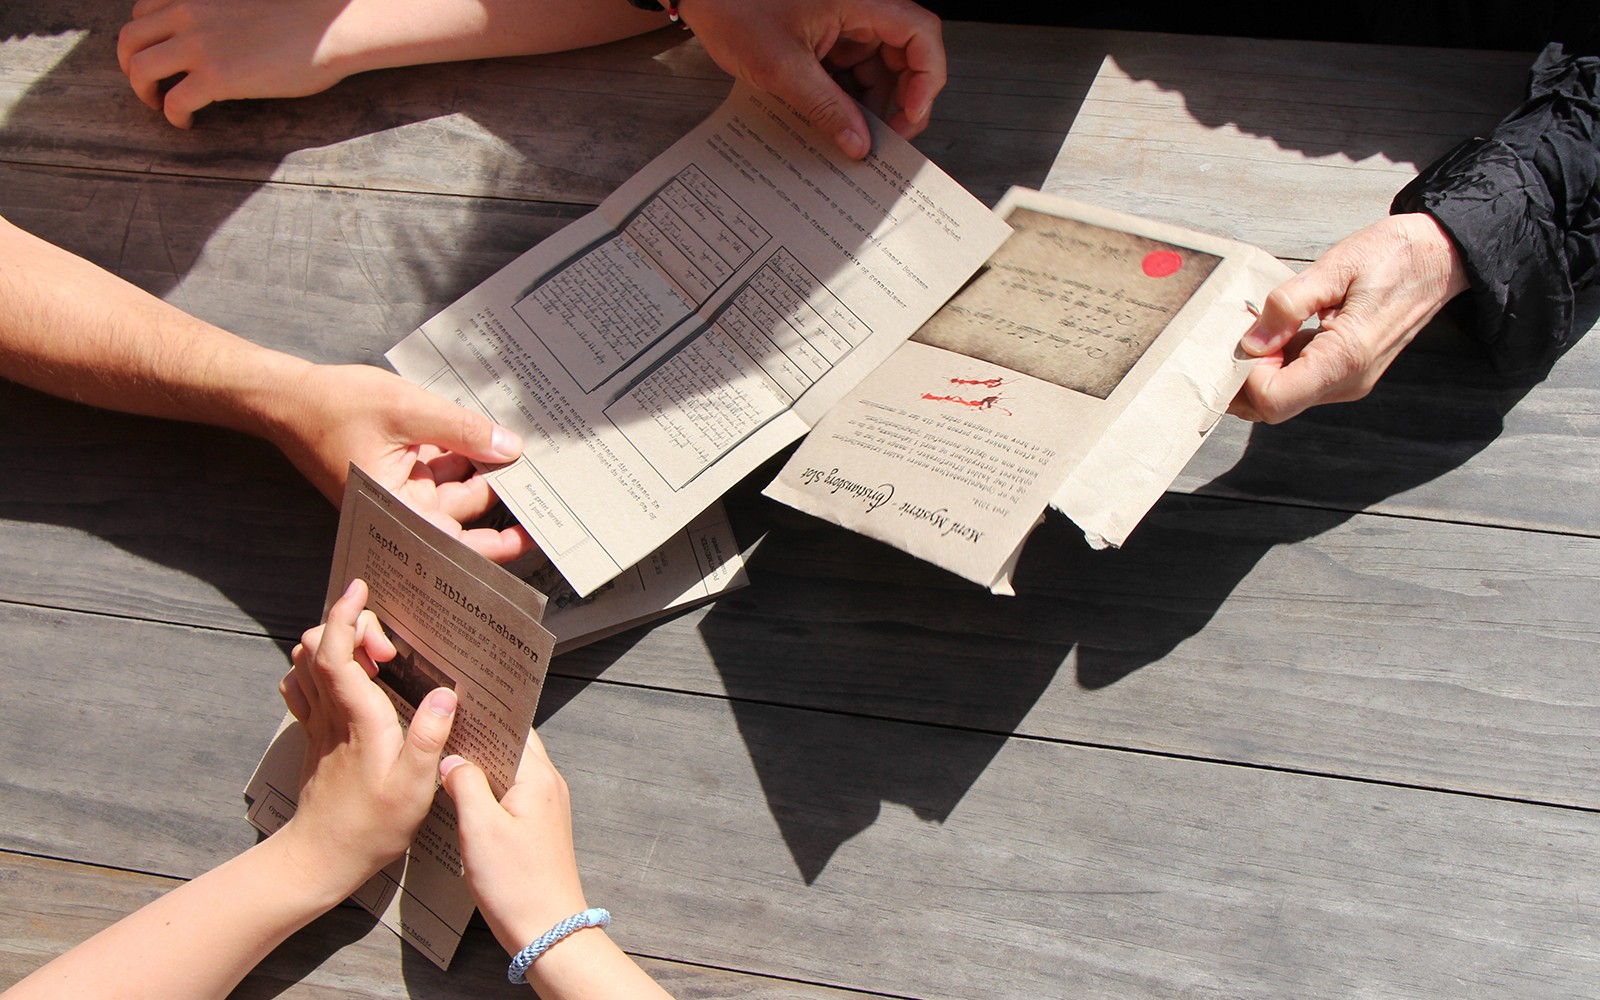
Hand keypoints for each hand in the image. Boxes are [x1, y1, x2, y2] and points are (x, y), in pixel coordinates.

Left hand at [117, 0, 358, 127]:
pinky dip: (173, 116)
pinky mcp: (216, 77)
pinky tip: (187, 123)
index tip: (155, 56)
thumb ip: (221, 11)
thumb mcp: (247, 1)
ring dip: (143, 92)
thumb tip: (222, 33)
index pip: (142, 11)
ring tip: (160, 106)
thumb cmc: (303, 16)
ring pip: (141, 70)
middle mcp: (188, 15)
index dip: (142, 38)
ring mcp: (199, 46)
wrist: (329, 28)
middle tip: (147, 86)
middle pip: (129, 40)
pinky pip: (174, 101)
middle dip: (130, 67)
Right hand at [270, 364, 536, 563]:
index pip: (455, 543)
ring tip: (523, 447)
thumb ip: (462, 429)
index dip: (497, 544)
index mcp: (396, 509)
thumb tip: (509, 448)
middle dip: (500, 496)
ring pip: (457, 489)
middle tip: (544, 483)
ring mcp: (402, 491)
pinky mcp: (402, 473)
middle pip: (463, 514)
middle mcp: (400, 508)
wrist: (288, 397)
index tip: (534, 537)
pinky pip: (442, 469)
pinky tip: (489, 434)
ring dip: (484, 468)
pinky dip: (462, 453)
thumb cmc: (334, 407)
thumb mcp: (408, 409)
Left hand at [276, 578, 456, 898]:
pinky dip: (315, 668)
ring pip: (304, 663)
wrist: (321, 859)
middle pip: (317, 647)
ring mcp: (317, 724)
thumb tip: (447, 694)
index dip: (345, 615)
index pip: (337, 652)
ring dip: (331, 643)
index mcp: (357, 718)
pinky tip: (342, 678)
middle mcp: (330, 714)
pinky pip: (301, 687)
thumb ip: (428, 735)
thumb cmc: (369, 827)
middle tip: (385, 645)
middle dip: (345, 625)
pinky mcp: (314, 736)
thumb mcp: (414, 785)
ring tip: (368, 653)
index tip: (360, 590)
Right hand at [440, 732, 587, 956]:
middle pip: (511, 745)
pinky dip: (489, 789)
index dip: (484, 714)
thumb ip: (465, 785)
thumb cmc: (517, 885)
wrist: (548, 930)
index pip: (512, 726)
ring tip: (447, 760)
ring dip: (482, 765)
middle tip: (443, 731)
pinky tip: (463, 797)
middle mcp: (548, 785)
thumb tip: (452, 761)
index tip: (454, 705)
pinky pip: (511, 793)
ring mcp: (546, 805)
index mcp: (538, 777)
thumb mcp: (479, 830)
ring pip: (510, 770)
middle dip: (479, 738)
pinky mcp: (538, 825)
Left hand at [678, 0, 944, 158]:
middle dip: (898, 102)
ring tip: (854, 139)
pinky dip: (849, 100)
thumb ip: (826, 108)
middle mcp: (860, 10)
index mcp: (860, 1)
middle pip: (905, 57)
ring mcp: (845, 25)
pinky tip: (837, 125)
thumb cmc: (735, 8)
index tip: (909, 115)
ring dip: (871, 107)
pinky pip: (852, 73)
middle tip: (883, 142)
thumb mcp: (782, 68)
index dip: (926, 78)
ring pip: (880, 71)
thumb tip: (859, 144)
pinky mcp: (828, 40)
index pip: (920, 34)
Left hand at [1230, 213, 1469, 422]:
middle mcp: (1348, 381)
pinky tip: (1278, 332)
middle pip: (1274, 407)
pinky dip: (1278, 365)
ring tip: (1260, 329)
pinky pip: (1300, 383)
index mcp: (1346, 357)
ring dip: (1260, 372)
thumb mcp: (1336, 265)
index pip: (1274, 400)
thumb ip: (1289, 304)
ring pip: (1284, 398)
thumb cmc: (1393, 255)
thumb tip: (1251, 341)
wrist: (1440, 257)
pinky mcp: (1347, 373)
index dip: (1246, 376)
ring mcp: (1349, 381)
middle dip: (1245, 380)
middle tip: (1239, 336)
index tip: (1245, 340)